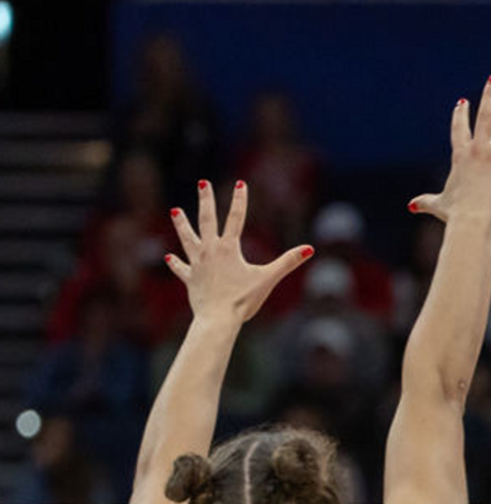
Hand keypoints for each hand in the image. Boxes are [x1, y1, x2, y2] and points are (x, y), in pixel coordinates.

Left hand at [165, 180, 313, 321]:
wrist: (217, 320)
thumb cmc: (243, 300)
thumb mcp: (268, 279)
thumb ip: (288, 262)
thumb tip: (309, 249)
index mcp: (229, 248)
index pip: (236, 218)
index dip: (240, 200)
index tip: (240, 183)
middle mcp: (210, 251)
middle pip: (207, 220)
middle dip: (206, 200)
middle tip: (203, 183)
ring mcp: (198, 264)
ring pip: (188, 239)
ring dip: (181, 224)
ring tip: (175, 210)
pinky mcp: (191, 279)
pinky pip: (181, 268)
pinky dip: (176, 262)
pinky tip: (168, 256)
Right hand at [408, 76, 490, 225]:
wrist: (469, 218)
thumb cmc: (454, 213)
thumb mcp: (437, 205)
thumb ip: (425, 202)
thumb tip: (411, 206)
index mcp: (460, 155)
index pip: (459, 129)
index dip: (460, 115)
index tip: (462, 102)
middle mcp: (478, 150)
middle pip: (485, 116)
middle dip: (490, 95)